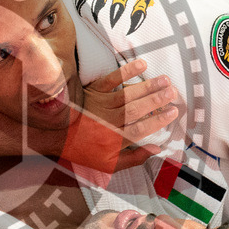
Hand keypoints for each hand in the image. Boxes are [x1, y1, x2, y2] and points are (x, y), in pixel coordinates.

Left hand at [62, 59, 178, 172]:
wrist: (54, 133)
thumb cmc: (84, 149)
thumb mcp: (108, 163)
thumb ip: (134, 159)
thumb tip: (156, 150)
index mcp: (114, 139)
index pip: (141, 129)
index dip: (158, 120)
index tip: (173, 112)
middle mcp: (109, 121)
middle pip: (137, 109)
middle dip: (157, 100)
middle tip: (173, 92)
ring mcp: (101, 104)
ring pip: (128, 94)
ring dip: (148, 86)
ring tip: (165, 80)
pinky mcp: (93, 90)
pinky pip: (112, 79)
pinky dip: (126, 71)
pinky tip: (141, 65)